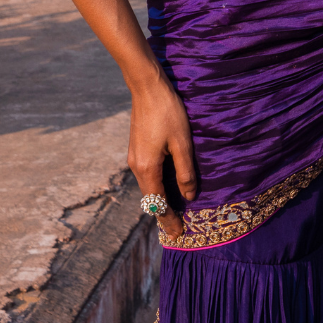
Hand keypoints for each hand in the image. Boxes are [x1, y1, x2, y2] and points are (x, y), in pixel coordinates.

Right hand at [130, 73, 198, 237]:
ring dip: (159, 201)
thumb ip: (185, 172)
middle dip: (162, 215)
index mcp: (147, 168)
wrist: (147, 88)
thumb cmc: (168, 113)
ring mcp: (134, 157)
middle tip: (175, 231)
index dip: (168, 219)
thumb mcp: (182, 143)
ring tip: (172, 213)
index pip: (157, 203)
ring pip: (147, 187)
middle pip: (149, 199)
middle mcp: (136, 166)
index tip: (177, 234)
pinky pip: (146, 176)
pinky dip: (155, 188)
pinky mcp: (136, 149)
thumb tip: (188, 197)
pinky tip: (165, 187)